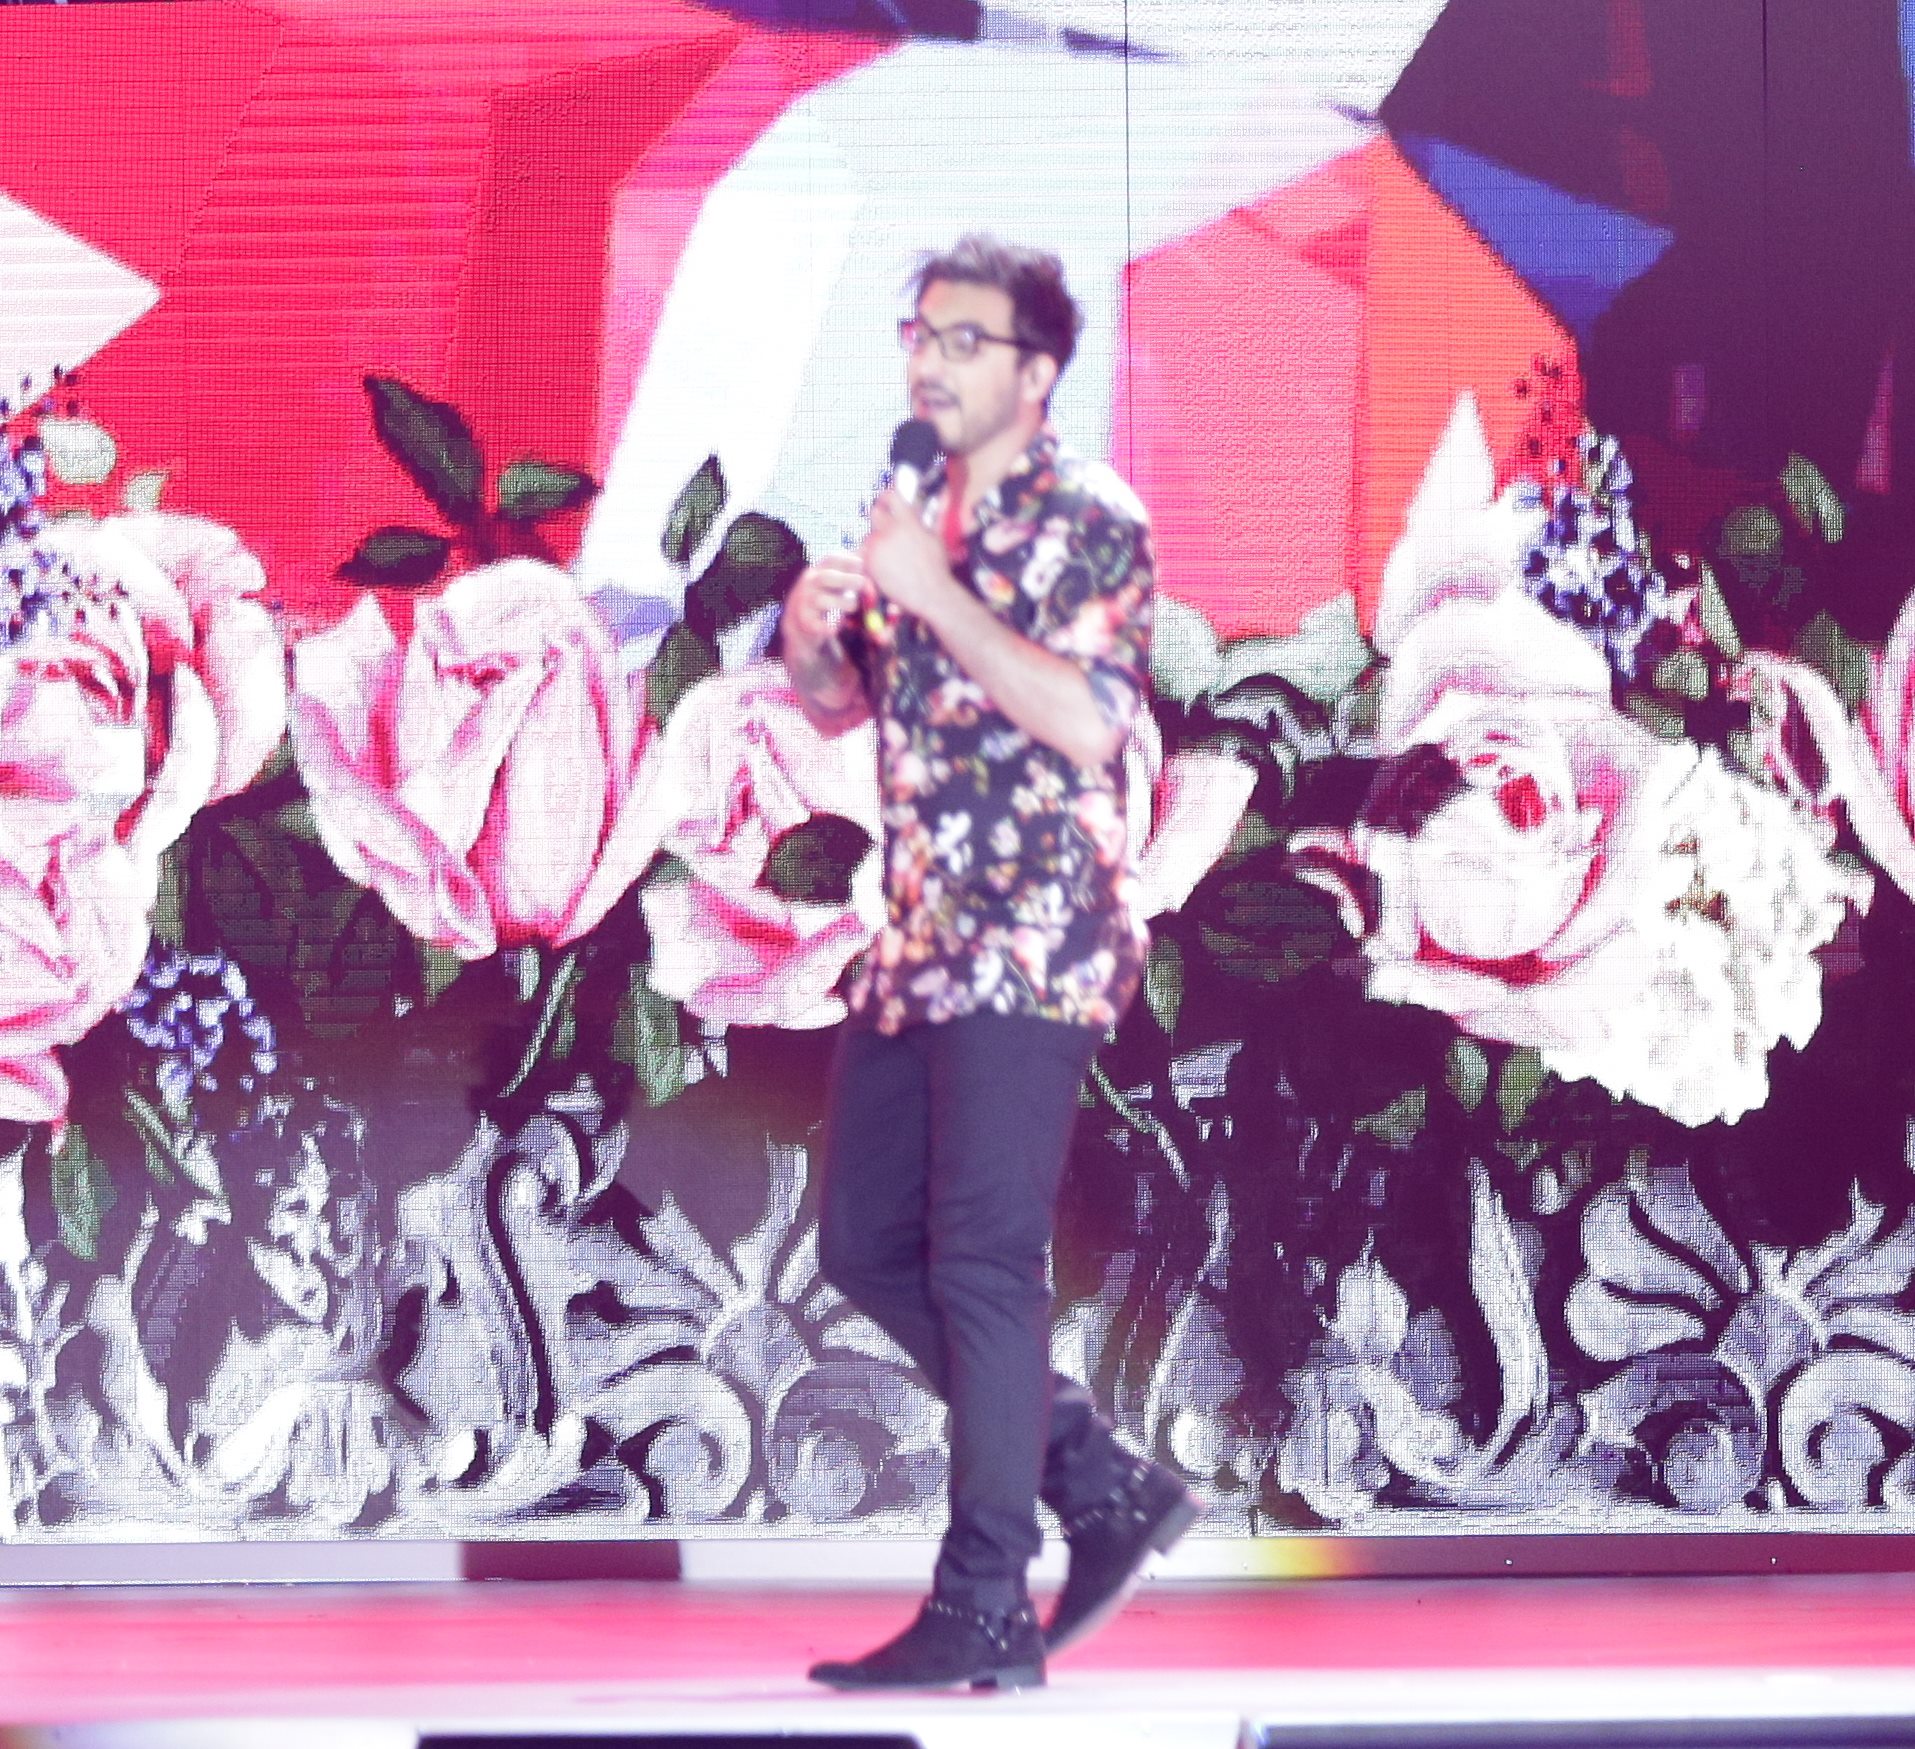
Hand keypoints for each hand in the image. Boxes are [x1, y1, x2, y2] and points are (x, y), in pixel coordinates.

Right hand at [783, 551, 867, 659]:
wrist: (799, 622)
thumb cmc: (824, 595)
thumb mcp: (833, 579)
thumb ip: (848, 568)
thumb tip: (869, 549)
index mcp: (819, 570)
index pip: (830, 559)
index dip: (847, 559)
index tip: (861, 564)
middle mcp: (809, 584)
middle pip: (825, 578)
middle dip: (846, 580)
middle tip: (862, 583)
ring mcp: (805, 603)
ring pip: (821, 600)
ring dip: (841, 602)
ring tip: (853, 606)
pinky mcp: (805, 622)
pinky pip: (814, 624)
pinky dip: (826, 627)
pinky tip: (835, 628)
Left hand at [863, 488, 955, 620]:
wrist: (930, 592)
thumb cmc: (937, 568)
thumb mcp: (934, 538)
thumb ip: (921, 522)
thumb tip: (918, 510)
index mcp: (907, 521)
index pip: (891, 496)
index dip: (886, 497)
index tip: (885, 501)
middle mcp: (890, 530)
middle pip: (874, 513)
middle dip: (878, 519)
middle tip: (883, 529)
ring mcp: (878, 546)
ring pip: (870, 536)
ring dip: (876, 543)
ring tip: (890, 558)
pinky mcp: (870, 562)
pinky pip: (865, 554)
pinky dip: (871, 559)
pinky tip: (884, 568)